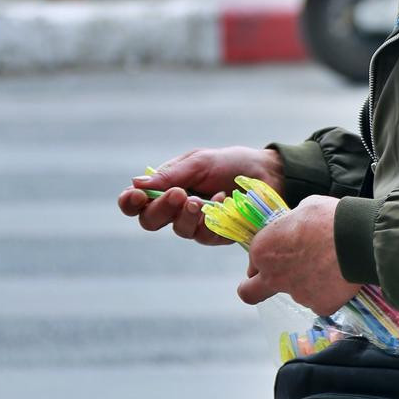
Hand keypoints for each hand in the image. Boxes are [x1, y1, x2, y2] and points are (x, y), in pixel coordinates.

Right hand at [117, 146, 283, 245]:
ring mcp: (196, 225)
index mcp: (167, 188)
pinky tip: (224, 200)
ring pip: (179, 230)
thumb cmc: (230, 164)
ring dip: (188, 214)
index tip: (135, 196)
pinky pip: (205, 235)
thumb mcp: (199, 162)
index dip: (130, 203)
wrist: (268, 173)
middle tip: (177, 194)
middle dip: (161, 208)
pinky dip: (213, 218)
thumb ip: (170, 174)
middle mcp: (177, 209)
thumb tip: (136, 183)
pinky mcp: (217, 236)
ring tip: (202, 200)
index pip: (138, 203)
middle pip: (151, 221)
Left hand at [237, 195, 359, 315]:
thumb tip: (296, 230)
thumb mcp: (302, 209)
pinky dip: (328, 292)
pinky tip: (340, 277)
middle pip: (250, 292)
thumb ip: (291, 226)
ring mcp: (297, 295)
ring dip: (306, 283)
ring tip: (329, 266)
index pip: (254, 260)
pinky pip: (321, 301)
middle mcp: (273, 276)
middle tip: (270, 282)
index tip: (279, 252)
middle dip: (254, 289)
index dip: (266, 256)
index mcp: (263, 250)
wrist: (357, 238)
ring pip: (296, 293)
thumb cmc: (327, 217)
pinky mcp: (320, 307)